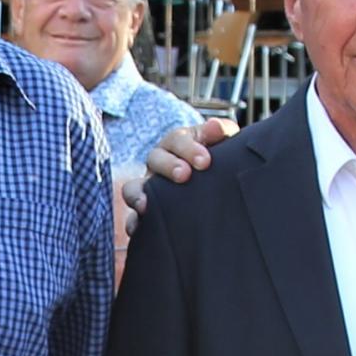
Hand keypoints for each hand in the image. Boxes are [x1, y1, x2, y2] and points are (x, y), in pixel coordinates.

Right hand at [113, 117, 229, 230]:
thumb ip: (221, 132)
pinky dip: (133, 222)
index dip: (188, 149)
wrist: (217, 187)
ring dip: (138, 194)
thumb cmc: (217, 161)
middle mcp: (159, 164)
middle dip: (168, 166)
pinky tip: (138, 229)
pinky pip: (133, 217)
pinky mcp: (148, 212)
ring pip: (134, 187)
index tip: (205, 161)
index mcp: (177, 144)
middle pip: (154, 159)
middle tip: (184, 175)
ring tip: (146, 205)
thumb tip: (215, 127)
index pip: (177, 140)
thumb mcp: (223, 143)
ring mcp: (150, 188)